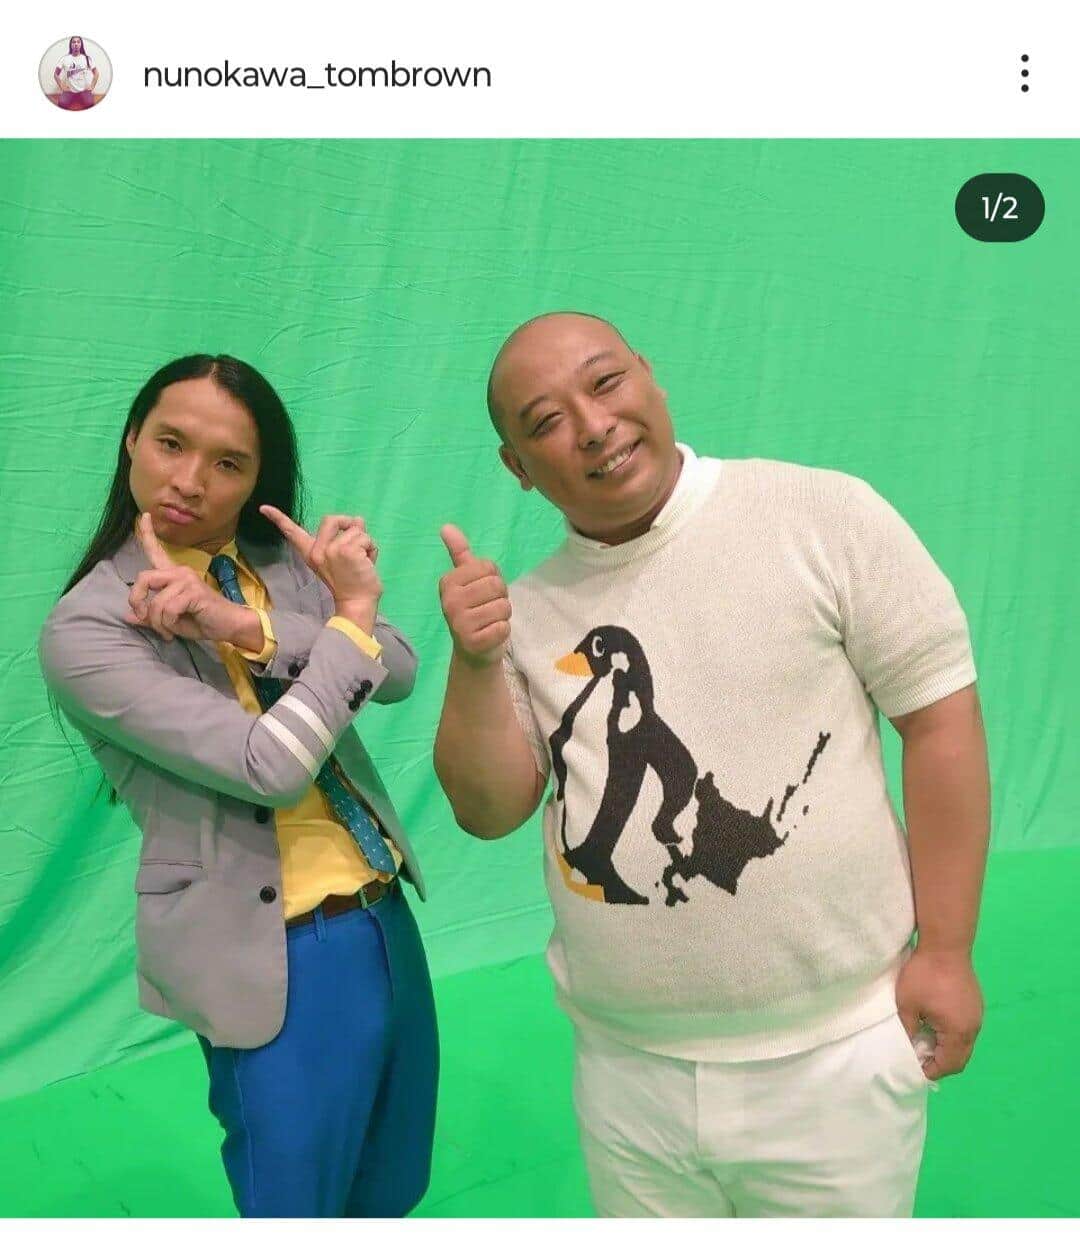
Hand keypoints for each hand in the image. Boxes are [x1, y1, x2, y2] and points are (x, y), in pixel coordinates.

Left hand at [125, 512, 253, 644]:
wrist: (229, 626)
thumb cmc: (202, 621)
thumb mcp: (170, 621)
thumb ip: (150, 616)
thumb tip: (129, 616)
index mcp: (174, 575)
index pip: (156, 550)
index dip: (147, 533)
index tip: (143, 515)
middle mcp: (179, 572)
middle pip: (143, 578)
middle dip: (137, 600)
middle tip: (142, 617)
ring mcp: (187, 580)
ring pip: (156, 602)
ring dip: (158, 623)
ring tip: (167, 631)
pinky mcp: (193, 591)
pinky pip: (168, 610)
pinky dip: (168, 624)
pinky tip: (176, 629)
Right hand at [262, 505, 381, 630]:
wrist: (357, 603)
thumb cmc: (353, 582)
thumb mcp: (343, 558)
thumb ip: (345, 538)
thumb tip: (358, 520)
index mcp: (312, 554)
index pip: (293, 533)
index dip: (278, 518)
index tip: (264, 508)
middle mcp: (317, 551)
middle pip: (331, 519)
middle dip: (349, 524)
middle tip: (357, 542)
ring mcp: (331, 550)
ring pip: (356, 529)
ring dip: (366, 543)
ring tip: (362, 561)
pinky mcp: (346, 551)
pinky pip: (366, 538)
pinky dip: (371, 549)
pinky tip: (367, 564)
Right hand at [438, 525, 510, 668]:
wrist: (473, 651)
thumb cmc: (474, 610)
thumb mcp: (467, 580)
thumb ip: (459, 553)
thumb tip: (446, 526)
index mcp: (448, 582)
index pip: (489, 568)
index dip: (494, 580)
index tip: (482, 593)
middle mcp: (449, 601)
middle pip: (497, 586)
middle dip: (500, 598)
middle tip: (488, 609)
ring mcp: (459, 623)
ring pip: (502, 606)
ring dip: (502, 616)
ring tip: (489, 622)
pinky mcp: (472, 642)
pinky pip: (503, 627)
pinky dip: (502, 631)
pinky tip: (490, 635)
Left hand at [895, 946, 982, 1080]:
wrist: (945, 944)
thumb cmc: (924, 975)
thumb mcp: (907, 1005)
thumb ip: (907, 1030)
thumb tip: (907, 1047)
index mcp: (959, 1032)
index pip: (949, 1065)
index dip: (931, 1071)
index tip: (913, 1068)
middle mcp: (973, 1028)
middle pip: (960, 1058)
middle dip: (939, 1062)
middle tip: (918, 1057)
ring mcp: (977, 1015)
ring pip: (964, 1044)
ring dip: (946, 1048)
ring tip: (923, 1040)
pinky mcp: (974, 1003)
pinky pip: (965, 1029)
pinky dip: (951, 1035)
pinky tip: (934, 1024)